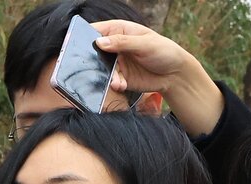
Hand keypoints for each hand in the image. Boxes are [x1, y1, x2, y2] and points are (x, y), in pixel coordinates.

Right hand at [91, 20, 224, 135]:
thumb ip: (122, 43)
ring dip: (105, 76)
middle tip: (90, 67)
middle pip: (93, 51)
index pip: (96, 30)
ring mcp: (115, 63)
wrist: (175, 74)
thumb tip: (99, 43)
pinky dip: (114, 84)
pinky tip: (122, 85)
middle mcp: (114, 46)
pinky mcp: (118, 78)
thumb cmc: (164, 51)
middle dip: (90, 60)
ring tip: (117, 81)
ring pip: (99, 69)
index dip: (84, 36)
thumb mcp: (145, 44)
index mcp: (119, 31)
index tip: (75, 45)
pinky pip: (109, 81)